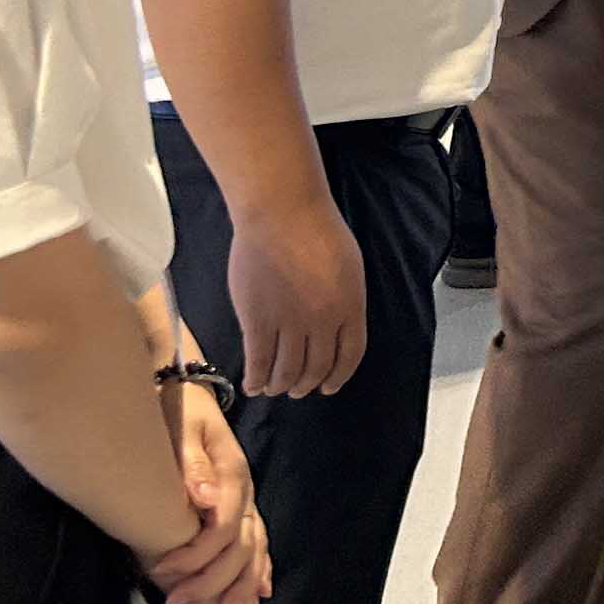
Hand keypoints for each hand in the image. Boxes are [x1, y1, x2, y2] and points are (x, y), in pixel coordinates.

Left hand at [140, 382, 259, 603]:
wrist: (183, 387)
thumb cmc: (177, 408)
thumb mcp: (181, 428)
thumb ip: (193, 464)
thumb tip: (204, 502)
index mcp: (232, 476)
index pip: (225, 530)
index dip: (197, 557)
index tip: (161, 572)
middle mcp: (245, 494)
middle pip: (243, 550)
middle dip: (211, 582)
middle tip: (172, 599)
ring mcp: (246, 501)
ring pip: (254, 554)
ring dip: (233, 588)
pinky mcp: (240, 507)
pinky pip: (257, 545)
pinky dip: (257, 572)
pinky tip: (256, 592)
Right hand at [227, 193, 366, 397]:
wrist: (282, 212)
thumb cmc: (316, 229)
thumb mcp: (348, 267)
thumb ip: (344, 300)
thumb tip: (335, 327)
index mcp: (351, 306)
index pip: (349, 356)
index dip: (338, 376)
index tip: (328, 387)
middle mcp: (323, 321)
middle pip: (316, 368)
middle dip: (306, 385)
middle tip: (297, 391)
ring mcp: (290, 323)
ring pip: (286, 371)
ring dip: (280, 386)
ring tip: (274, 389)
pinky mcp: (258, 320)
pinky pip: (258, 362)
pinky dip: (255, 379)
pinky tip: (252, 385)